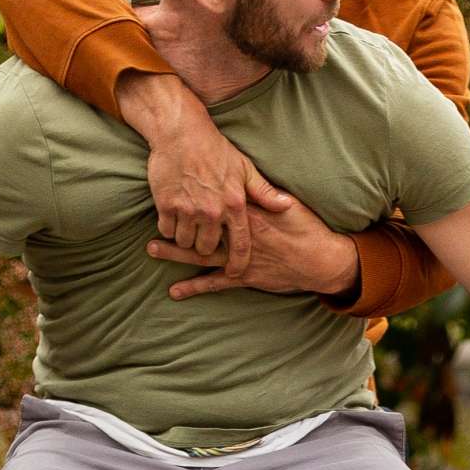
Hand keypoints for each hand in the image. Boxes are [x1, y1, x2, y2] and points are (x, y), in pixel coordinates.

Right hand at [129, 84, 275, 283]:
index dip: (238, 264)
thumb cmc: (215, 149)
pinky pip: (166, 230)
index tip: (235, 273)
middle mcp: (212, 211)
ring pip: (185, 242)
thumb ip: (264, 192)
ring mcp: (188, 209)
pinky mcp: (166, 205)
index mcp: (234, 204)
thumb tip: (286, 205)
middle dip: (206, 248)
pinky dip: (168, 228)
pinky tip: (172, 218)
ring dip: (185, 238)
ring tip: (187, 227)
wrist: (180, 132)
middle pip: (208, 249)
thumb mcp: (244, 168)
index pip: (240, 245)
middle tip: (204, 239)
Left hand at [148, 185, 359, 300]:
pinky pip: (214, 283)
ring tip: (151, 249)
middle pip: (200, 227)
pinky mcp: (243, 278)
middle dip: (175, 222)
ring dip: (175, 253)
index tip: (174, 182)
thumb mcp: (288, 203)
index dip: (196, 194)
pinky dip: (194, 287)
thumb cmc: (307, 229)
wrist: (319, 260)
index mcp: (247, 213)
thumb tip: (249, 179)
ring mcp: (238, 257)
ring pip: (200, 254)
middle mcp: (238, 235)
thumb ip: (266, 192)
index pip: (216, 202)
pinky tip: (175, 291)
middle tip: (150, 216)